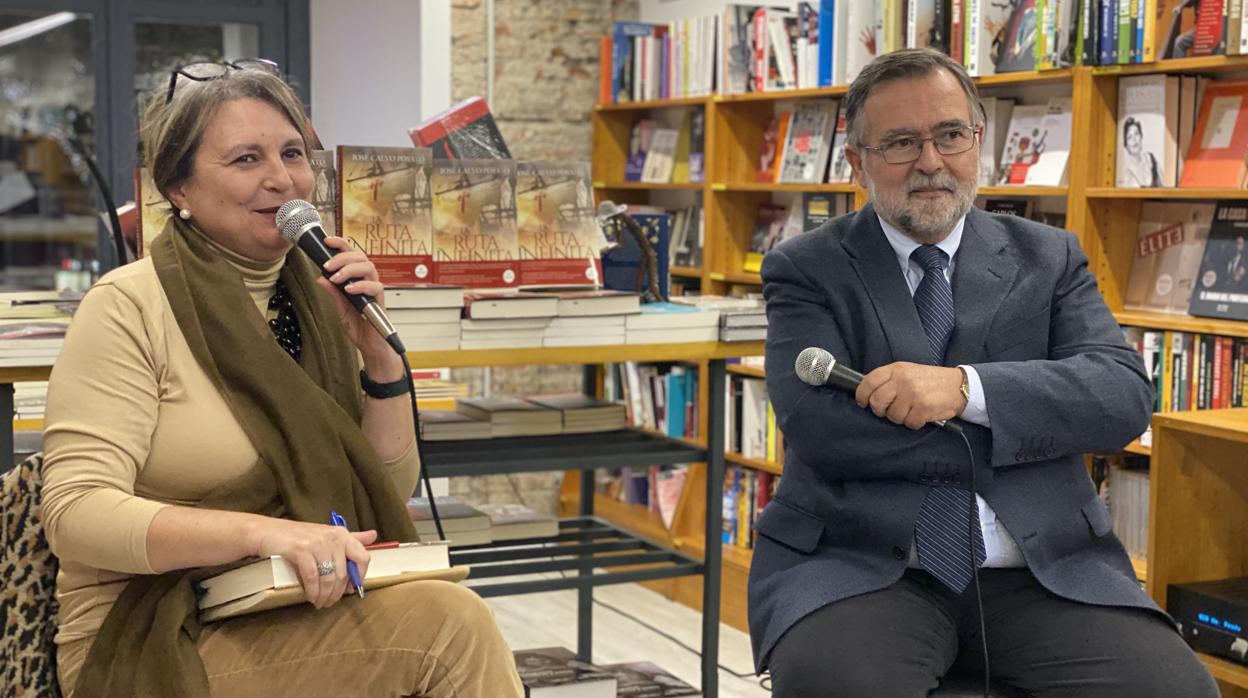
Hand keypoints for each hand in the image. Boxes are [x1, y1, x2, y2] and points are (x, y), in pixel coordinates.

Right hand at [249, 517, 377, 608]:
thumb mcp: (327, 534)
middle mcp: (333, 537)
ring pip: (329, 578)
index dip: (359, 577)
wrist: (266, 532)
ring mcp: (316, 543)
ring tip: (319, 603)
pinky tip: (310, 597)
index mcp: (342, 534)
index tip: (349, 590)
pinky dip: (312, 591)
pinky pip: (312, 577)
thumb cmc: (298, 536)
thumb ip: (351, 537)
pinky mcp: (300, 550)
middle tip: (329, 603)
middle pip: (344, 574)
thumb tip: (374, 535)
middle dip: (337, 594)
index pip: (363, 558)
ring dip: (325, 596)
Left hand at [315, 236, 392, 358]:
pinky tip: (349, 290)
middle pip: (361, 256)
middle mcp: (368, 280)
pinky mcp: (379, 300)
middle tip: (327, 266)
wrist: (371, 344)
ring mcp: (375, 290)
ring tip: (336, 278)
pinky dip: (360, 285)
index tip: (327, 241)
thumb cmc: (359, 325)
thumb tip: (320, 278)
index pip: (352, 254)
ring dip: (350, 269)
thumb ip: (333, 292)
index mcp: (358, 278)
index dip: (341, 244)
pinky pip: (374, 287)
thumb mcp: (339, 307)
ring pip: (368, 267)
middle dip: (342, 257)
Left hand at [855, 362, 966, 429]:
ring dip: (900, 417)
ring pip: (892, 416)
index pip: (869, 381)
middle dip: (880, 410)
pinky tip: (920, 414)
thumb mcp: (907, 371)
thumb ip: (889, 379)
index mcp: (896, 369)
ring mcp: (913, 395)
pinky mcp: (923, 409)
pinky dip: (914, 423)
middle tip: (889, 410)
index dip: (862, 395)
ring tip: (910, 410)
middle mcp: (902, 381)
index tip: (863, 402)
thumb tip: (868, 393)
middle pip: (877, 402)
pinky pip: (909, 423)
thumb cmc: (929, 380)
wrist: (957, 385)